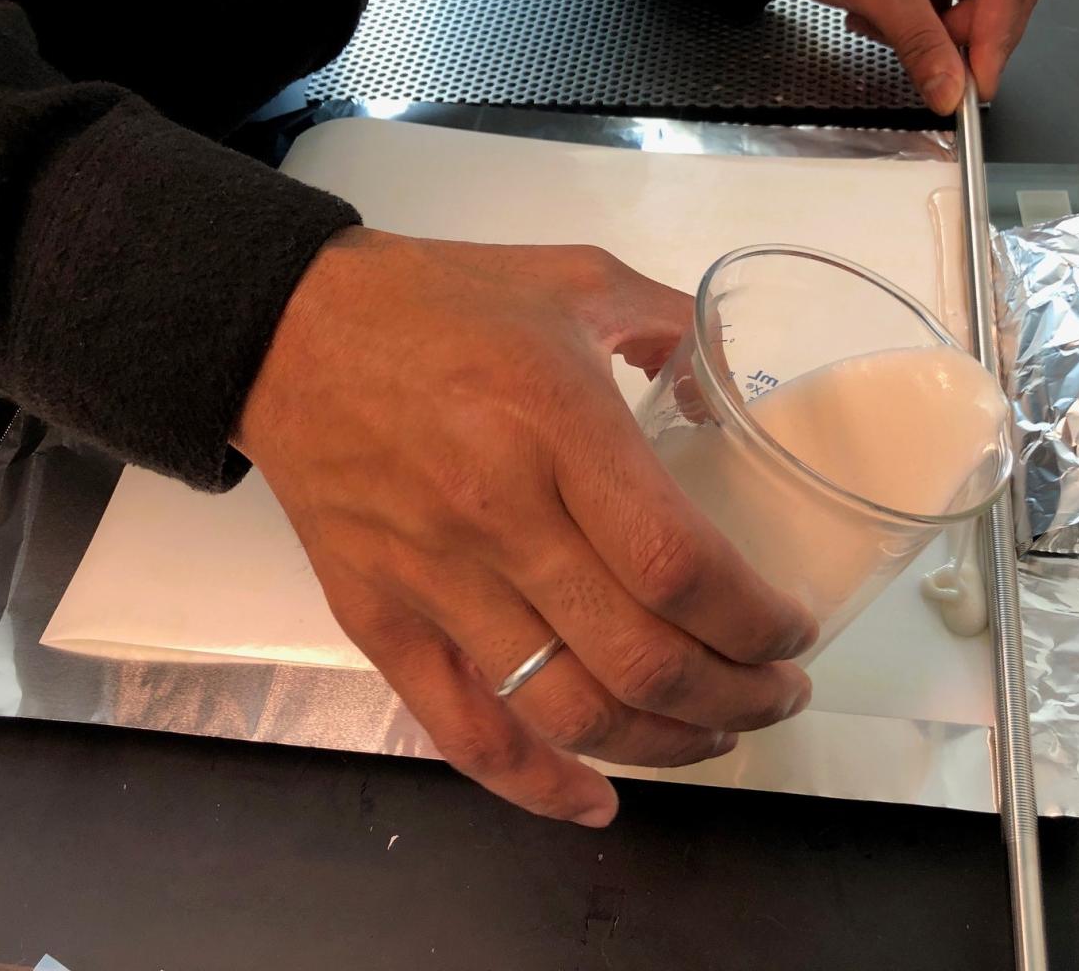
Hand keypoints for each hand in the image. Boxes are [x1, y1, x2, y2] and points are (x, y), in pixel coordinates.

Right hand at [235, 229, 815, 825]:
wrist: (284, 331)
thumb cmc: (437, 301)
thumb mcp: (574, 277)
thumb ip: (671, 323)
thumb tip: (728, 387)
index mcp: (556, 426)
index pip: (676, 566)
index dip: (754, 621)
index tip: (793, 629)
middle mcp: (498, 517)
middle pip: (638, 659)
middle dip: (737, 698)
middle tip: (779, 691)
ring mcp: (433, 580)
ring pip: (566, 710)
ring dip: (663, 746)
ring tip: (716, 733)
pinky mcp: (379, 619)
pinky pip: (464, 729)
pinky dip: (537, 786)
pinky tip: (598, 801)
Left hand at [739, 0, 1042, 113]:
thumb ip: (920, 43)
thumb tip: (951, 89)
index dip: (996, 39)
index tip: (978, 86)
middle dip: (963, 35)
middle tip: (935, 65)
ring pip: (972, 5)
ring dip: (931, 30)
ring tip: (881, 21)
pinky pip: (946, 3)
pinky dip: (916, 22)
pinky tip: (879, 14)